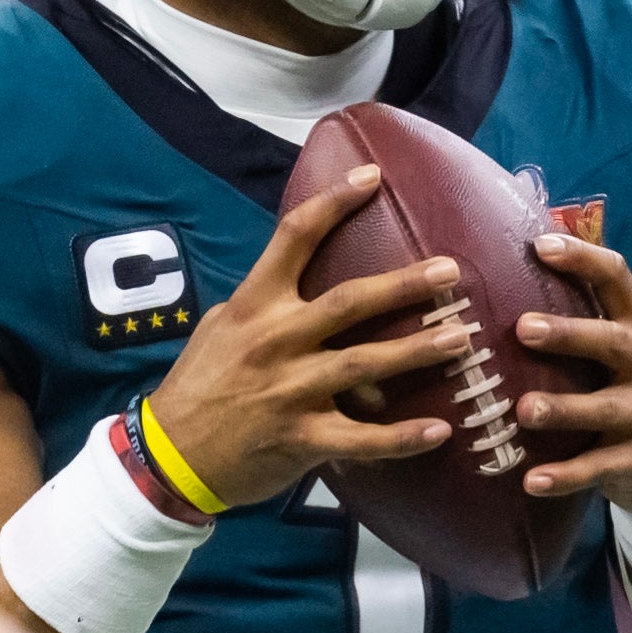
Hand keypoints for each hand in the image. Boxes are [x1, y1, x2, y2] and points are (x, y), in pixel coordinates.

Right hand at [146, 165, 472, 511]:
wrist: (170, 456)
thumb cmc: (200, 385)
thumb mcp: (222, 327)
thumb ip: (265, 302)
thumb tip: (307, 274)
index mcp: (254, 304)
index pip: (294, 237)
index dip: (334, 202)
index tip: (372, 176)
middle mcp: (275, 341)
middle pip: (348, 302)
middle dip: (404, 285)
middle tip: (451, 273)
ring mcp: (289, 392)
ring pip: (364, 365)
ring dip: (417, 351)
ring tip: (462, 340)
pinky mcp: (301, 440)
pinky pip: (362, 440)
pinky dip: (403, 439)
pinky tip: (440, 432)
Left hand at [518, 233, 631, 509]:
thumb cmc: (630, 379)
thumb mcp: (621, 339)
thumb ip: (585, 307)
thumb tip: (524, 251)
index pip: (617, 278)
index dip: (582, 259)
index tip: (539, 246)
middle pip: (613, 343)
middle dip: (569, 335)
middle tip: (522, 329)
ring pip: (607, 410)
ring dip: (565, 409)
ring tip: (523, 410)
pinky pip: (603, 467)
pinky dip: (567, 475)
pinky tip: (531, 481)